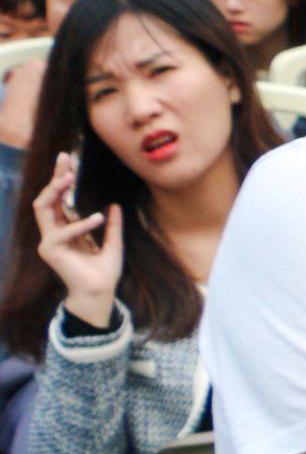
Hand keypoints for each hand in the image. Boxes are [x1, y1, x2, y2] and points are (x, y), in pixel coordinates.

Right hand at [31, 153, 119, 328]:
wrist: (101, 293)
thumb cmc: (105, 273)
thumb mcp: (113, 244)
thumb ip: (113, 226)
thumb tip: (115, 205)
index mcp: (65, 229)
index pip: (58, 200)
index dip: (61, 180)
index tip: (68, 161)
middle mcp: (53, 233)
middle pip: (46, 198)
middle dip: (54, 178)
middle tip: (65, 160)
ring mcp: (49, 241)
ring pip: (42, 208)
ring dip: (55, 191)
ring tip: (69, 178)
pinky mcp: (51, 251)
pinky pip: (62, 232)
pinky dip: (80, 224)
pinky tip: (98, 218)